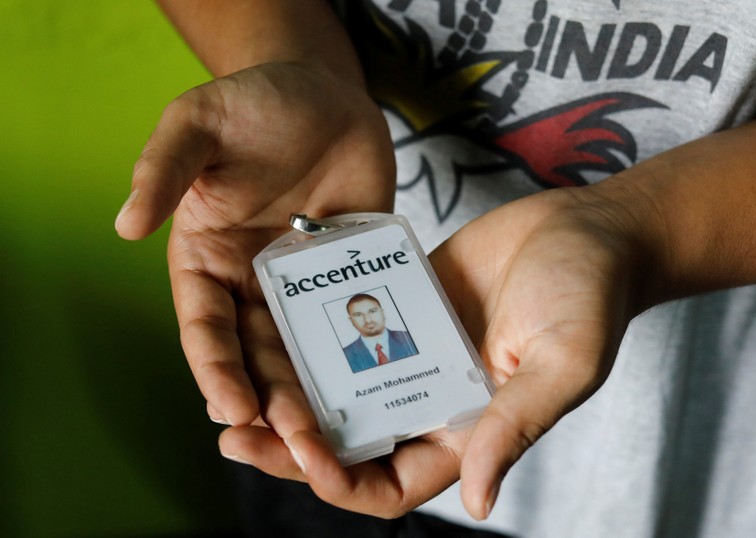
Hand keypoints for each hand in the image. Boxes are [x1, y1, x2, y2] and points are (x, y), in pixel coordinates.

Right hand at [115, 62, 395, 428]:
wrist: (324, 94)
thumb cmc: (253, 103)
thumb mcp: (198, 122)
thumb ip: (163, 168)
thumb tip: (124, 226)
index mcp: (206, 259)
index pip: (205, 325)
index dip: (215, 369)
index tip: (230, 410)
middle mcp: (251, 282)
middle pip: (255, 353)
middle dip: (270, 399)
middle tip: (293, 442)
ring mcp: (302, 284)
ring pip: (304, 351)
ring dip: (313, 393)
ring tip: (332, 436)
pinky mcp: (347, 276)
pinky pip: (351, 320)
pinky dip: (358, 354)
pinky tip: (375, 386)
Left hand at [217, 179, 656, 518]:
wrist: (585, 227)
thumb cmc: (589, 296)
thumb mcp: (561, 362)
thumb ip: (515, 425)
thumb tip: (477, 502)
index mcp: (465, 430)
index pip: (391, 485)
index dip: (342, 483)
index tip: (305, 453)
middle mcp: (429, 399)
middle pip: (347, 445)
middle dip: (291, 448)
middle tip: (235, 430)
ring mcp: (411, 352)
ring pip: (336, 390)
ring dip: (289, 394)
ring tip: (233, 385)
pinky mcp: (401, 306)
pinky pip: (346, 330)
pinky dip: (310, 337)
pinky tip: (269, 325)